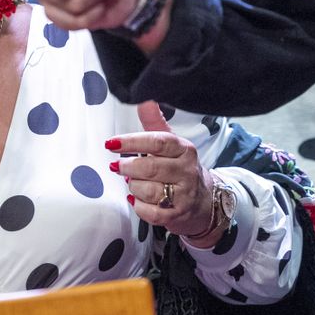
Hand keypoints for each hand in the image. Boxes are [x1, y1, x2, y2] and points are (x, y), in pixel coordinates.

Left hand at [109, 101, 225, 246]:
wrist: (203, 202)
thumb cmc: (180, 169)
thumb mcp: (172, 144)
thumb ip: (155, 123)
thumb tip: (145, 99)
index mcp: (184, 149)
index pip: (158, 142)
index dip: (132, 142)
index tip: (111, 143)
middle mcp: (187, 171)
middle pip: (150, 167)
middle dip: (128, 167)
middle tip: (117, 166)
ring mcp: (183, 195)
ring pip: (148, 190)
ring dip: (133, 186)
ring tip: (133, 182)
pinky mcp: (176, 215)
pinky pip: (149, 212)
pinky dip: (138, 206)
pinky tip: (137, 199)